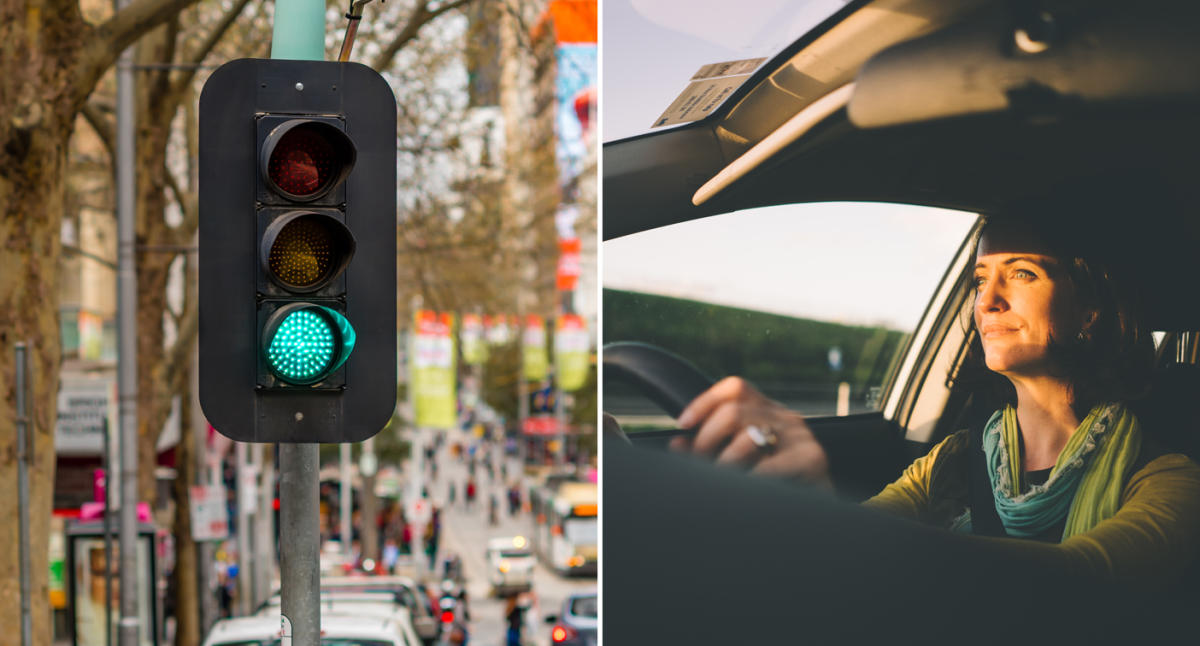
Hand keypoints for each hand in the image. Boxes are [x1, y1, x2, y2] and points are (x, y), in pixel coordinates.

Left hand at [671, 377, 831, 487]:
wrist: (824, 520)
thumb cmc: (778, 489)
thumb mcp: (744, 464)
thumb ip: (713, 451)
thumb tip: (678, 444)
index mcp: (770, 413)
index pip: (735, 389)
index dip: (704, 403)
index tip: (682, 426)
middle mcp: (787, 419)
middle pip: (733, 412)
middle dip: (706, 442)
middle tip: (697, 468)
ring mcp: (801, 437)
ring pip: (746, 438)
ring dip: (724, 465)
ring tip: (718, 484)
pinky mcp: (811, 459)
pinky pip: (766, 467)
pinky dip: (746, 481)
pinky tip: (742, 492)